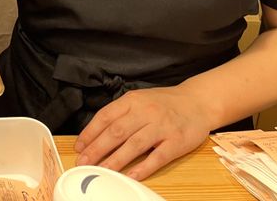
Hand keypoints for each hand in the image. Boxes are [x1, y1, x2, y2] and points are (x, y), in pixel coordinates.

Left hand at [73, 85, 213, 180]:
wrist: (197, 101)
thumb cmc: (164, 103)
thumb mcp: (139, 100)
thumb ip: (120, 114)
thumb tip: (95, 134)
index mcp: (133, 101)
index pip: (106, 117)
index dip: (90, 133)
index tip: (79, 147)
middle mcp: (146, 112)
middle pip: (116, 132)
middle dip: (97, 149)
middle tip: (83, 162)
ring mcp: (162, 127)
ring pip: (134, 145)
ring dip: (115, 160)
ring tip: (101, 170)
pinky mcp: (176, 142)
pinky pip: (157, 157)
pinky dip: (143, 168)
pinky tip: (130, 176)